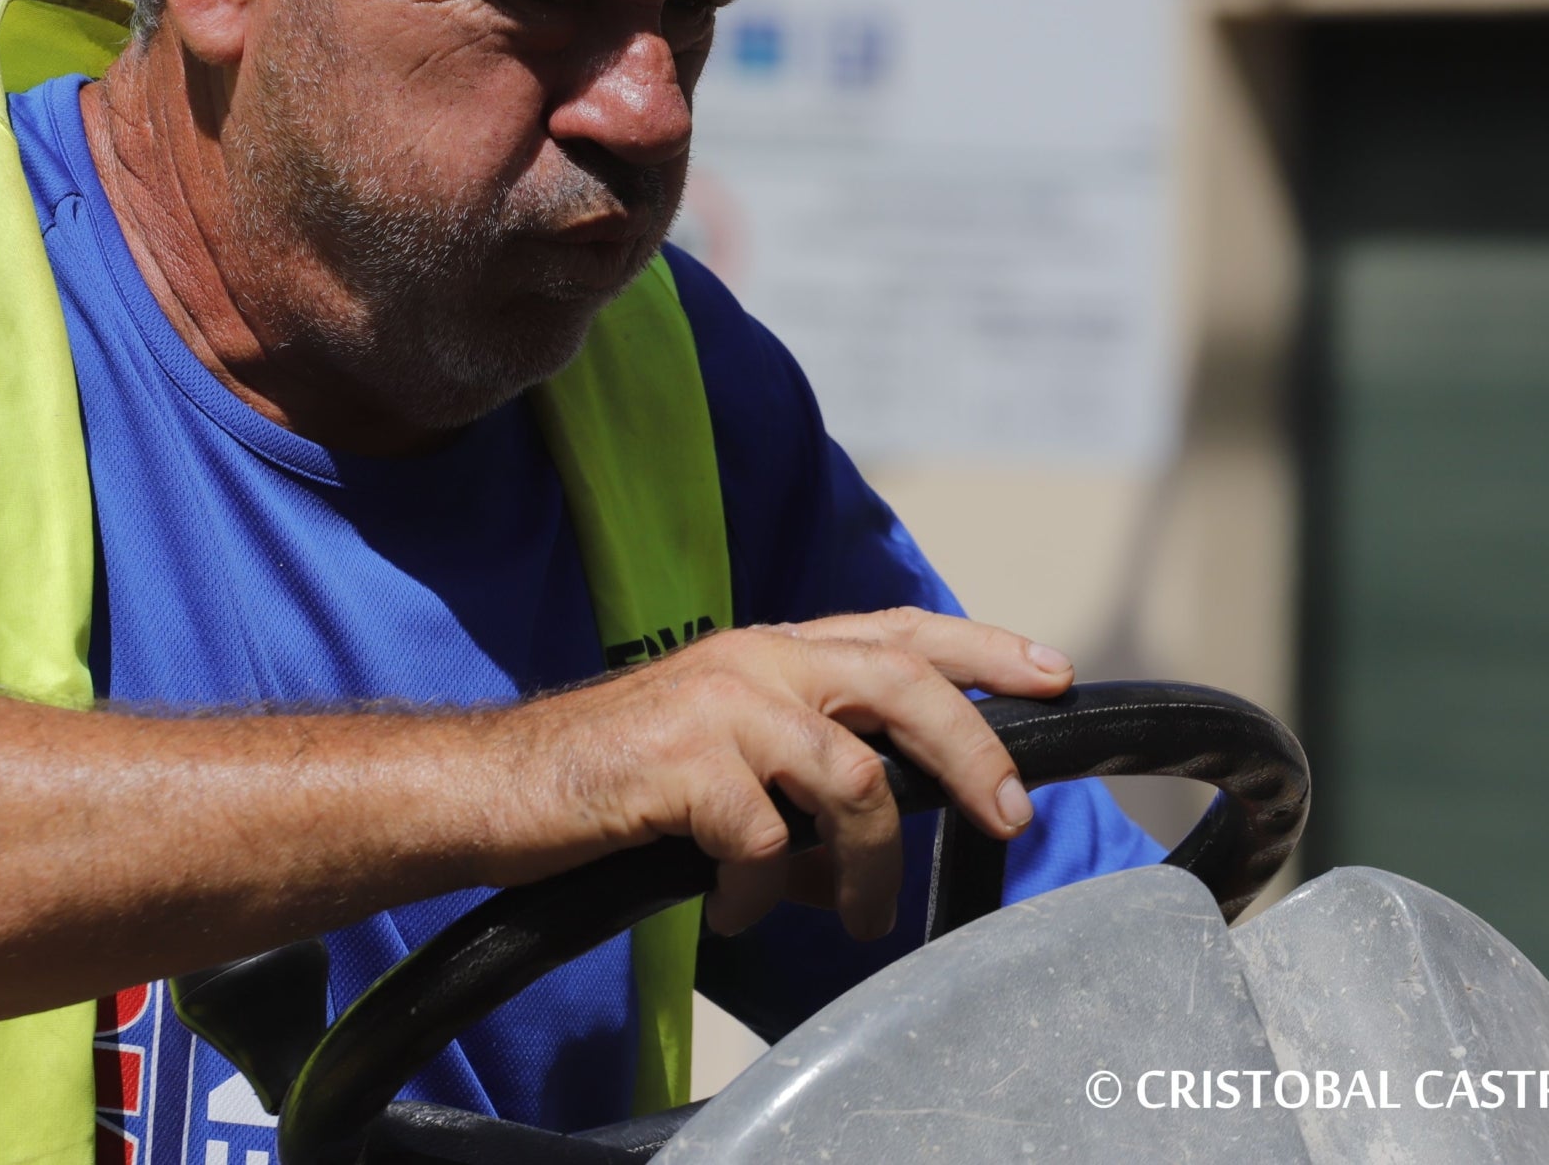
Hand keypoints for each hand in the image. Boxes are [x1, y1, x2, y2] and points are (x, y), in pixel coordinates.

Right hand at [503, 610, 1075, 940]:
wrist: (496, 785)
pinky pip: (770, 843)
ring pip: (854, 780)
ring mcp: (720, 708)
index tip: (1052, 675)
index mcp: (767, 652)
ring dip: (872, 865)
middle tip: (1008, 817)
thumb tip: (856, 857)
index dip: (983, 649)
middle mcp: (754, 662)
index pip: (898, 632)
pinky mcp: (685, 767)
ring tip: (856, 916)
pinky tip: (734, 911)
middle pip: (905, 687)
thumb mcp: (717, 755)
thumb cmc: (609, 778)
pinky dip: (764, 894)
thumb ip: (796, 779)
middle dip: (974, 752)